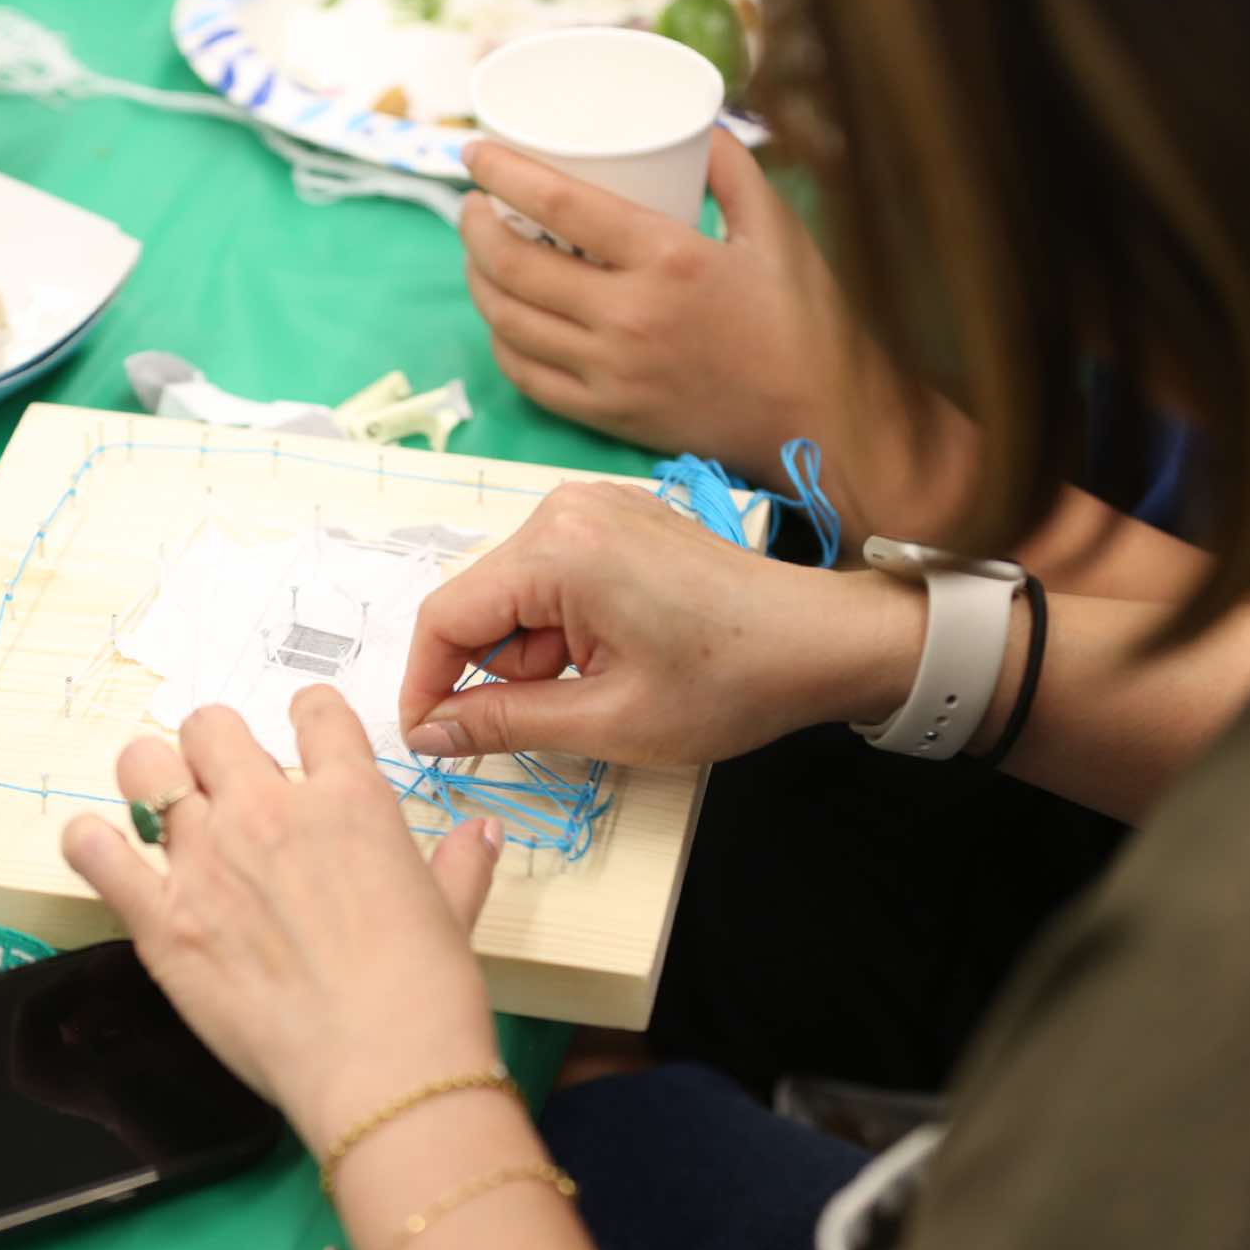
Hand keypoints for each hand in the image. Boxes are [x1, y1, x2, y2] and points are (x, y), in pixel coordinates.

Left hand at [61, 689, 505, 1154]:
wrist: (384, 1067)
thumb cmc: (427, 992)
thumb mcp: (454, 913)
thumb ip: (459, 864)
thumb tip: (480, 835)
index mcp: (348, 798)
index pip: (314, 710)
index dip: (307, 720)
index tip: (302, 743)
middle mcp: (269, 811)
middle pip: (210, 726)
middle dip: (213, 747)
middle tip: (223, 784)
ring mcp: (208, 861)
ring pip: (145, 766)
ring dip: (149, 779)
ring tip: (160, 808)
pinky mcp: (163, 920)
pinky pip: (96, 852)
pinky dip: (91, 843)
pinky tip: (105, 850)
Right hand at [398, 483, 924, 765]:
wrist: (824, 641)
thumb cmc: (728, 683)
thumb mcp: (607, 720)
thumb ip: (503, 724)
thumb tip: (427, 735)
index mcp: (557, 548)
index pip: (446, 616)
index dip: (425, 684)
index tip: (427, 740)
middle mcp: (563, 509)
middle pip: (480, 603)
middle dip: (495, 671)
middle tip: (551, 721)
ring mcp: (592, 508)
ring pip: (515, 597)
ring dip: (534, 655)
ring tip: (603, 689)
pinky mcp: (616, 520)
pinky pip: (552, 580)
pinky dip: (562, 630)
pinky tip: (612, 660)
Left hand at [460, 132, 969, 543]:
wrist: (817, 422)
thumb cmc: (803, 322)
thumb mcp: (776, 226)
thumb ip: (731, 167)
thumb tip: (692, 122)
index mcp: (668, 260)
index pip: (558, 204)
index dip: (503, 173)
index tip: (475, 153)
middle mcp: (628, 318)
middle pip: (514, 263)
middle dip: (474, 226)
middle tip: (474, 204)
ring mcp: (610, 373)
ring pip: (508, 321)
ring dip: (478, 280)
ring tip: (480, 254)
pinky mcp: (606, 416)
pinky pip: (526, 376)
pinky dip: (502, 340)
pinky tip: (504, 317)